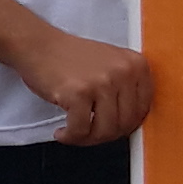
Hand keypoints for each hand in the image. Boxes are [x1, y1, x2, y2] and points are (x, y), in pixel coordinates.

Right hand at [14, 29, 153, 145]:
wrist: (38, 45)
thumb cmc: (70, 57)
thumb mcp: (111, 65)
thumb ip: (127, 89)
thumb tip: (132, 123)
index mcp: (136, 65)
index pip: (143, 110)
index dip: (126, 126)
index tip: (111, 128)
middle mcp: (124, 72)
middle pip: (125, 124)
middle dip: (105, 135)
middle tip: (89, 133)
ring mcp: (102, 82)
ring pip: (105, 131)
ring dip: (87, 139)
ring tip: (75, 132)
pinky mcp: (79, 93)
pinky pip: (81, 130)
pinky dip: (70, 136)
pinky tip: (63, 131)